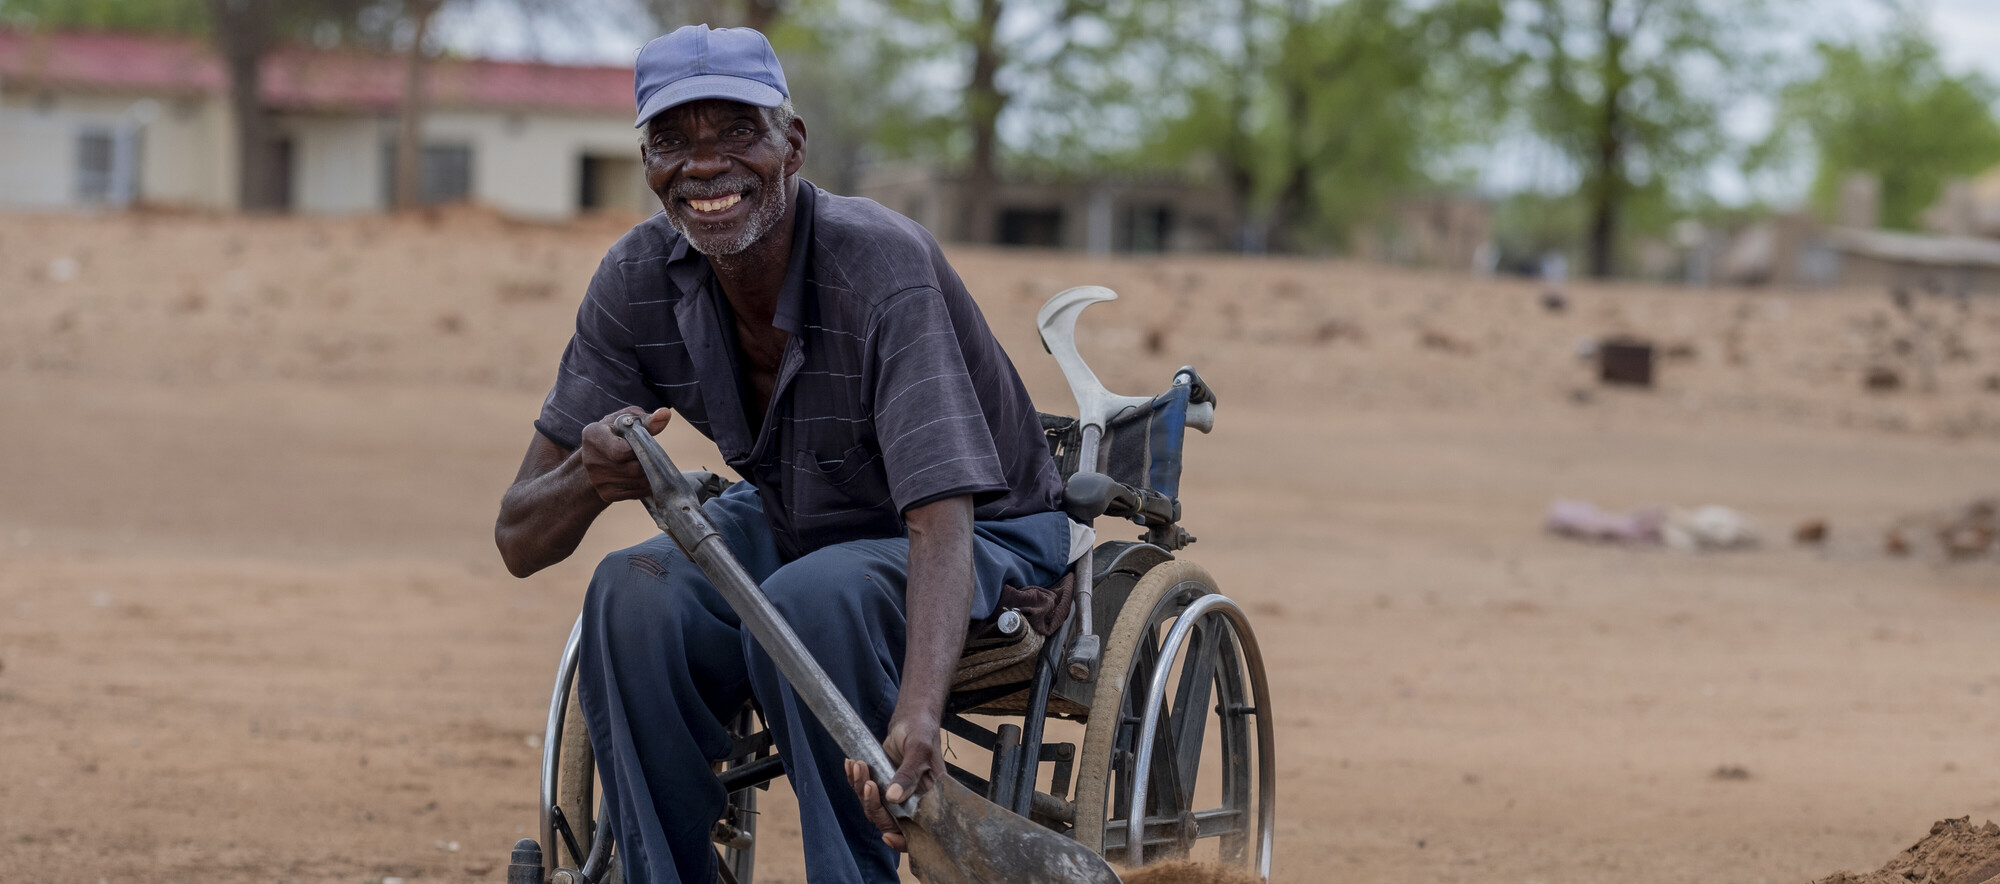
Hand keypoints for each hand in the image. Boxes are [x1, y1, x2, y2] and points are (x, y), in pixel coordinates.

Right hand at [576, 406, 671, 502]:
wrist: (598, 454)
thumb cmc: (617, 431)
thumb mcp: (629, 420)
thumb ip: (647, 419)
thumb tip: (665, 414)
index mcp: (593, 436)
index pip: (621, 452)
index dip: (638, 449)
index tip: (641, 442)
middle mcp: (591, 460)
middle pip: (634, 469)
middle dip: (647, 462)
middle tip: (648, 454)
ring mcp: (598, 480)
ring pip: (639, 482)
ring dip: (650, 474)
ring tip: (646, 463)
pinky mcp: (606, 494)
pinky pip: (637, 493)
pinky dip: (646, 485)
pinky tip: (642, 475)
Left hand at [843, 710, 942, 851]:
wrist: (912, 719)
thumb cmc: (923, 733)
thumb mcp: (919, 751)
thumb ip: (908, 775)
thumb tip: (893, 798)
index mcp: (928, 800)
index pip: (916, 831)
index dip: (901, 840)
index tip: (886, 835)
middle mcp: (911, 801)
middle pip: (887, 819)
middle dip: (873, 804)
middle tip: (868, 782)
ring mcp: (894, 794)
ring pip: (872, 805)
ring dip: (860, 787)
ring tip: (858, 765)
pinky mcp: (880, 783)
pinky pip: (863, 789)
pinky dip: (854, 779)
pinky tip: (851, 763)